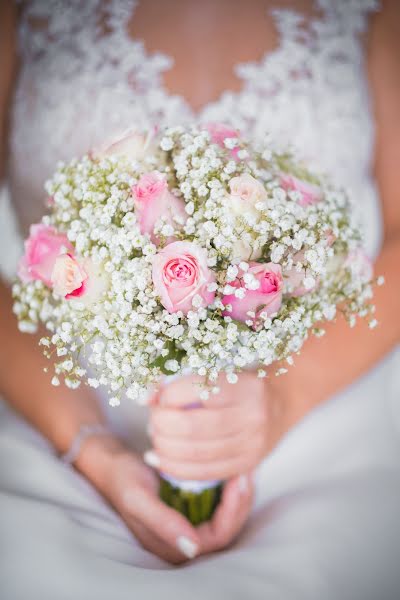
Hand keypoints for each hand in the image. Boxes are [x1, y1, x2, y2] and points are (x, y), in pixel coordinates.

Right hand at [76, 435, 253, 563]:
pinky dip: (229, 487)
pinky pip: (219, 502)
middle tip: (246, 472)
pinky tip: (233, 468)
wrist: (110, 462)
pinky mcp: (191, 506)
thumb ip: (163, 523)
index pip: (216, 537)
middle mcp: (183, 539)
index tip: (237, 480)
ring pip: (227, 516)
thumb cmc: (122, 479)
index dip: (232, 511)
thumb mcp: (138, 498)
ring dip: (238, 494)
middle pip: (227, 528)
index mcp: (171, 545)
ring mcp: (189, 522)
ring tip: (243, 469)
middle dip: (240, 501)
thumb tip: (193, 548)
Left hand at [145, 371, 282, 480]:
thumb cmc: (239, 385)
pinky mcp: (246, 465)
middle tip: (154, 420)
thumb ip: (181, 381)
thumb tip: (146, 395)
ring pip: (195, 453)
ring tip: (156, 438)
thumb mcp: (217, 373)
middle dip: (162, 424)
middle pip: (192, 426)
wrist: (280, 404)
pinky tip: (161, 460)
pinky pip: (204, 473)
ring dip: (165, 447)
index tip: (160, 397)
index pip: (199, 391)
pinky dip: (176, 468)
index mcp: (245, 387)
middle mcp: (252, 417)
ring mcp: (252, 445)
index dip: (169, 395)